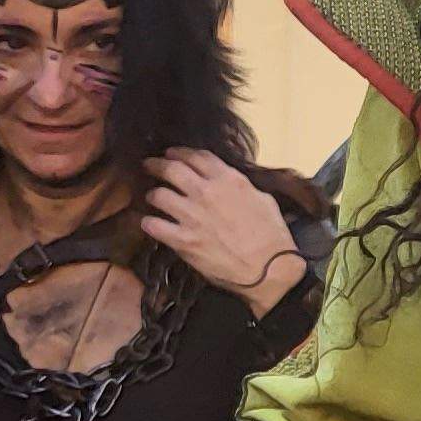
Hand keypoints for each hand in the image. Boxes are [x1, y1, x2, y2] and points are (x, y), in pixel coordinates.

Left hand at [144, 150, 302, 315]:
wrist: (269, 267)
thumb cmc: (272, 234)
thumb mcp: (262, 199)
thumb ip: (241, 186)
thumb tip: (230, 183)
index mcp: (227, 179)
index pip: (196, 156)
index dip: (180, 152)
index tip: (171, 153)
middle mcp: (206, 192)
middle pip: (171, 169)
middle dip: (157, 165)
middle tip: (149, 166)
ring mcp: (192, 216)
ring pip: (158, 195)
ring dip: (152, 195)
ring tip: (151, 197)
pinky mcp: (183, 240)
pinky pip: (154, 226)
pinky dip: (148, 223)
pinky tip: (148, 223)